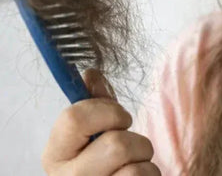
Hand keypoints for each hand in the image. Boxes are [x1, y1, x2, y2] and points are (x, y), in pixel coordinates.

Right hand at [41, 69, 160, 175]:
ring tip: (134, 165)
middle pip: (115, 145)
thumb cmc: (105, 157)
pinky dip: (150, 175)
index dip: (107, 110)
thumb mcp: (98, 127)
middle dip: (135, 140)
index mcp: (55, 154)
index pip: (74, 118)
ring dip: (145, 161)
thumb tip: (90, 73)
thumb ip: (96, 101)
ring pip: (134, 169)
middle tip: (131, 146)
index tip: (120, 117)